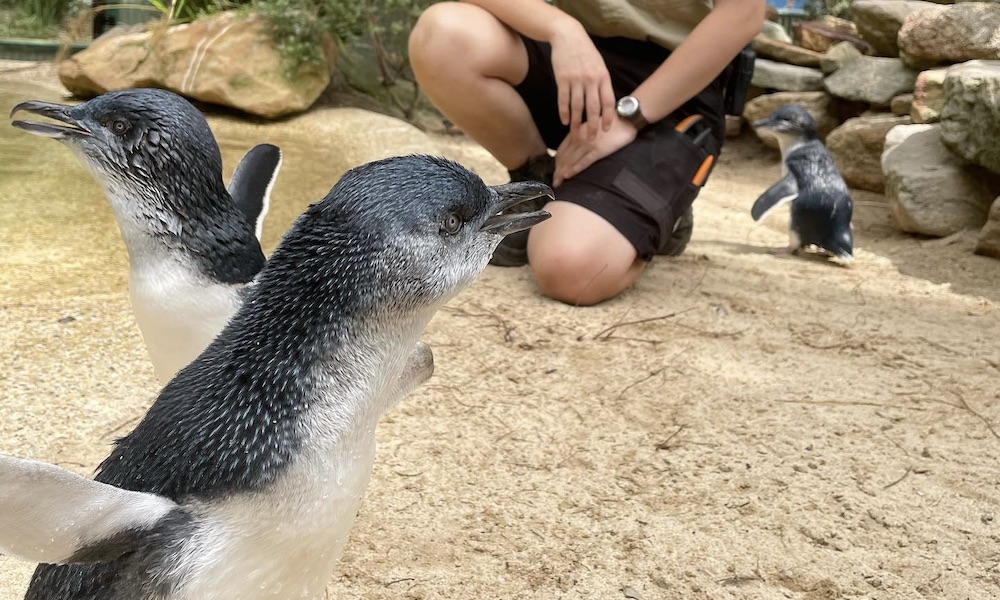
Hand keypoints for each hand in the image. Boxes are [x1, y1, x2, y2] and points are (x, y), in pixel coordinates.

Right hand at [548, 20, 615, 140]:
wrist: (569, 36)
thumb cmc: (586, 52)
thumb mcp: (599, 65)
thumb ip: (602, 83)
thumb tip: (605, 104)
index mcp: (603, 77)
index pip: (608, 102)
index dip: (608, 118)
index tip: (606, 130)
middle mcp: (591, 80)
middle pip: (593, 108)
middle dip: (592, 126)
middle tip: (591, 140)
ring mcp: (576, 79)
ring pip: (577, 106)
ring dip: (576, 122)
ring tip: (575, 135)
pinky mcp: (562, 79)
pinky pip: (563, 99)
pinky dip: (563, 112)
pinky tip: (564, 121)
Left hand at [553, 117, 637, 186]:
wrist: (626, 118)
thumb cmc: (610, 123)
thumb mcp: (591, 127)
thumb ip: (581, 135)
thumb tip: (574, 148)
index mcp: (576, 132)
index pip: (561, 151)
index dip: (556, 163)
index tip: (555, 172)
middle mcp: (579, 138)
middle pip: (564, 158)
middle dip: (557, 171)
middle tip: (554, 182)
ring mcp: (588, 144)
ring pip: (571, 160)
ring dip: (562, 173)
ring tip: (558, 183)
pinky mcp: (598, 150)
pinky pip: (584, 161)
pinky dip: (575, 169)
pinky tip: (568, 175)